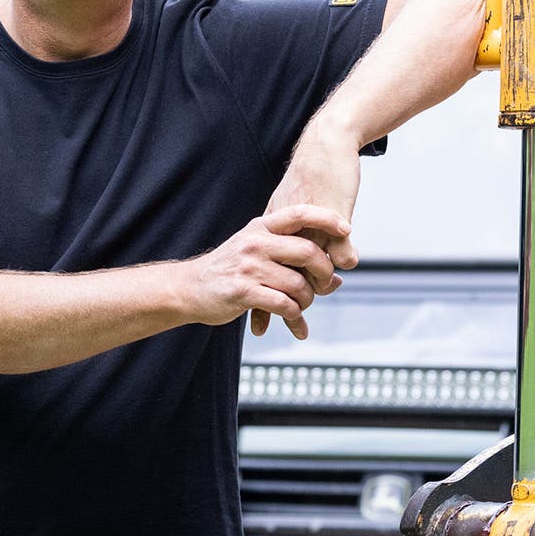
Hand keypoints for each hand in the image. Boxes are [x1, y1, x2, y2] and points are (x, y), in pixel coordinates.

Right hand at [186, 205, 348, 339]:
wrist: (188, 288)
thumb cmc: (227, 270)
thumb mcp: (253, 250)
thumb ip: (290, 258)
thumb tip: (335, 279)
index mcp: (260, 228)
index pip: (299, 213)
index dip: (326, 218)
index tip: (346, 229)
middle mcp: (255, 243)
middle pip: (307, 251)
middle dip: (324, 271)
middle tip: (326, 283)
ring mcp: (249, 267)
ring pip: (298, 284)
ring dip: (307, 300)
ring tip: (302, 307)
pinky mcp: (243, 292)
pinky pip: (284, 305)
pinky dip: (294, 316)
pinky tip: (294, 322)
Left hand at [253, 128, 363, 333]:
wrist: (326, 145)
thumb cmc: (312, 174)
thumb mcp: (293, 203)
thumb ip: (288, 229)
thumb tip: (284, 251)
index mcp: (272, 229)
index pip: (265, 273)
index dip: (261, 300)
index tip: (255, 325)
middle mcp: (287, 232)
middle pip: (285, 277)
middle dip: (285, 304)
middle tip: (284, 326)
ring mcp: (310, 228)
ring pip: (312, 270)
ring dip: (315, 289)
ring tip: (314, 304)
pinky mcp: (333, 221)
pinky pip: (340, 253)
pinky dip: (343, 261)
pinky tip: (345, 266)